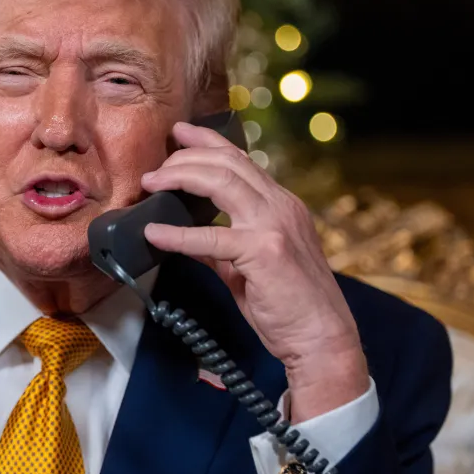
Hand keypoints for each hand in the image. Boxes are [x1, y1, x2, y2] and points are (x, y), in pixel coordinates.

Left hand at [141, 122, 368, 422]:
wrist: (322, 340)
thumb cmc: (290, 307)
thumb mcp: (252, 267)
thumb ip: (223, 247)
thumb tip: (188, 238)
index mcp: (282, 206)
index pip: (242, 161)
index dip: (209, 142)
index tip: (181, 134)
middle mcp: (281, 206)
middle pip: (228, 163)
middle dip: (187, 156)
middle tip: (156, 165)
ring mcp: (274, 225)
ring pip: (221, 182)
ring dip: (180, 176)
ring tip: (152, 183)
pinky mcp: (264, 251)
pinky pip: (210, 236)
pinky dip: (178, 234)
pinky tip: (155, 233)